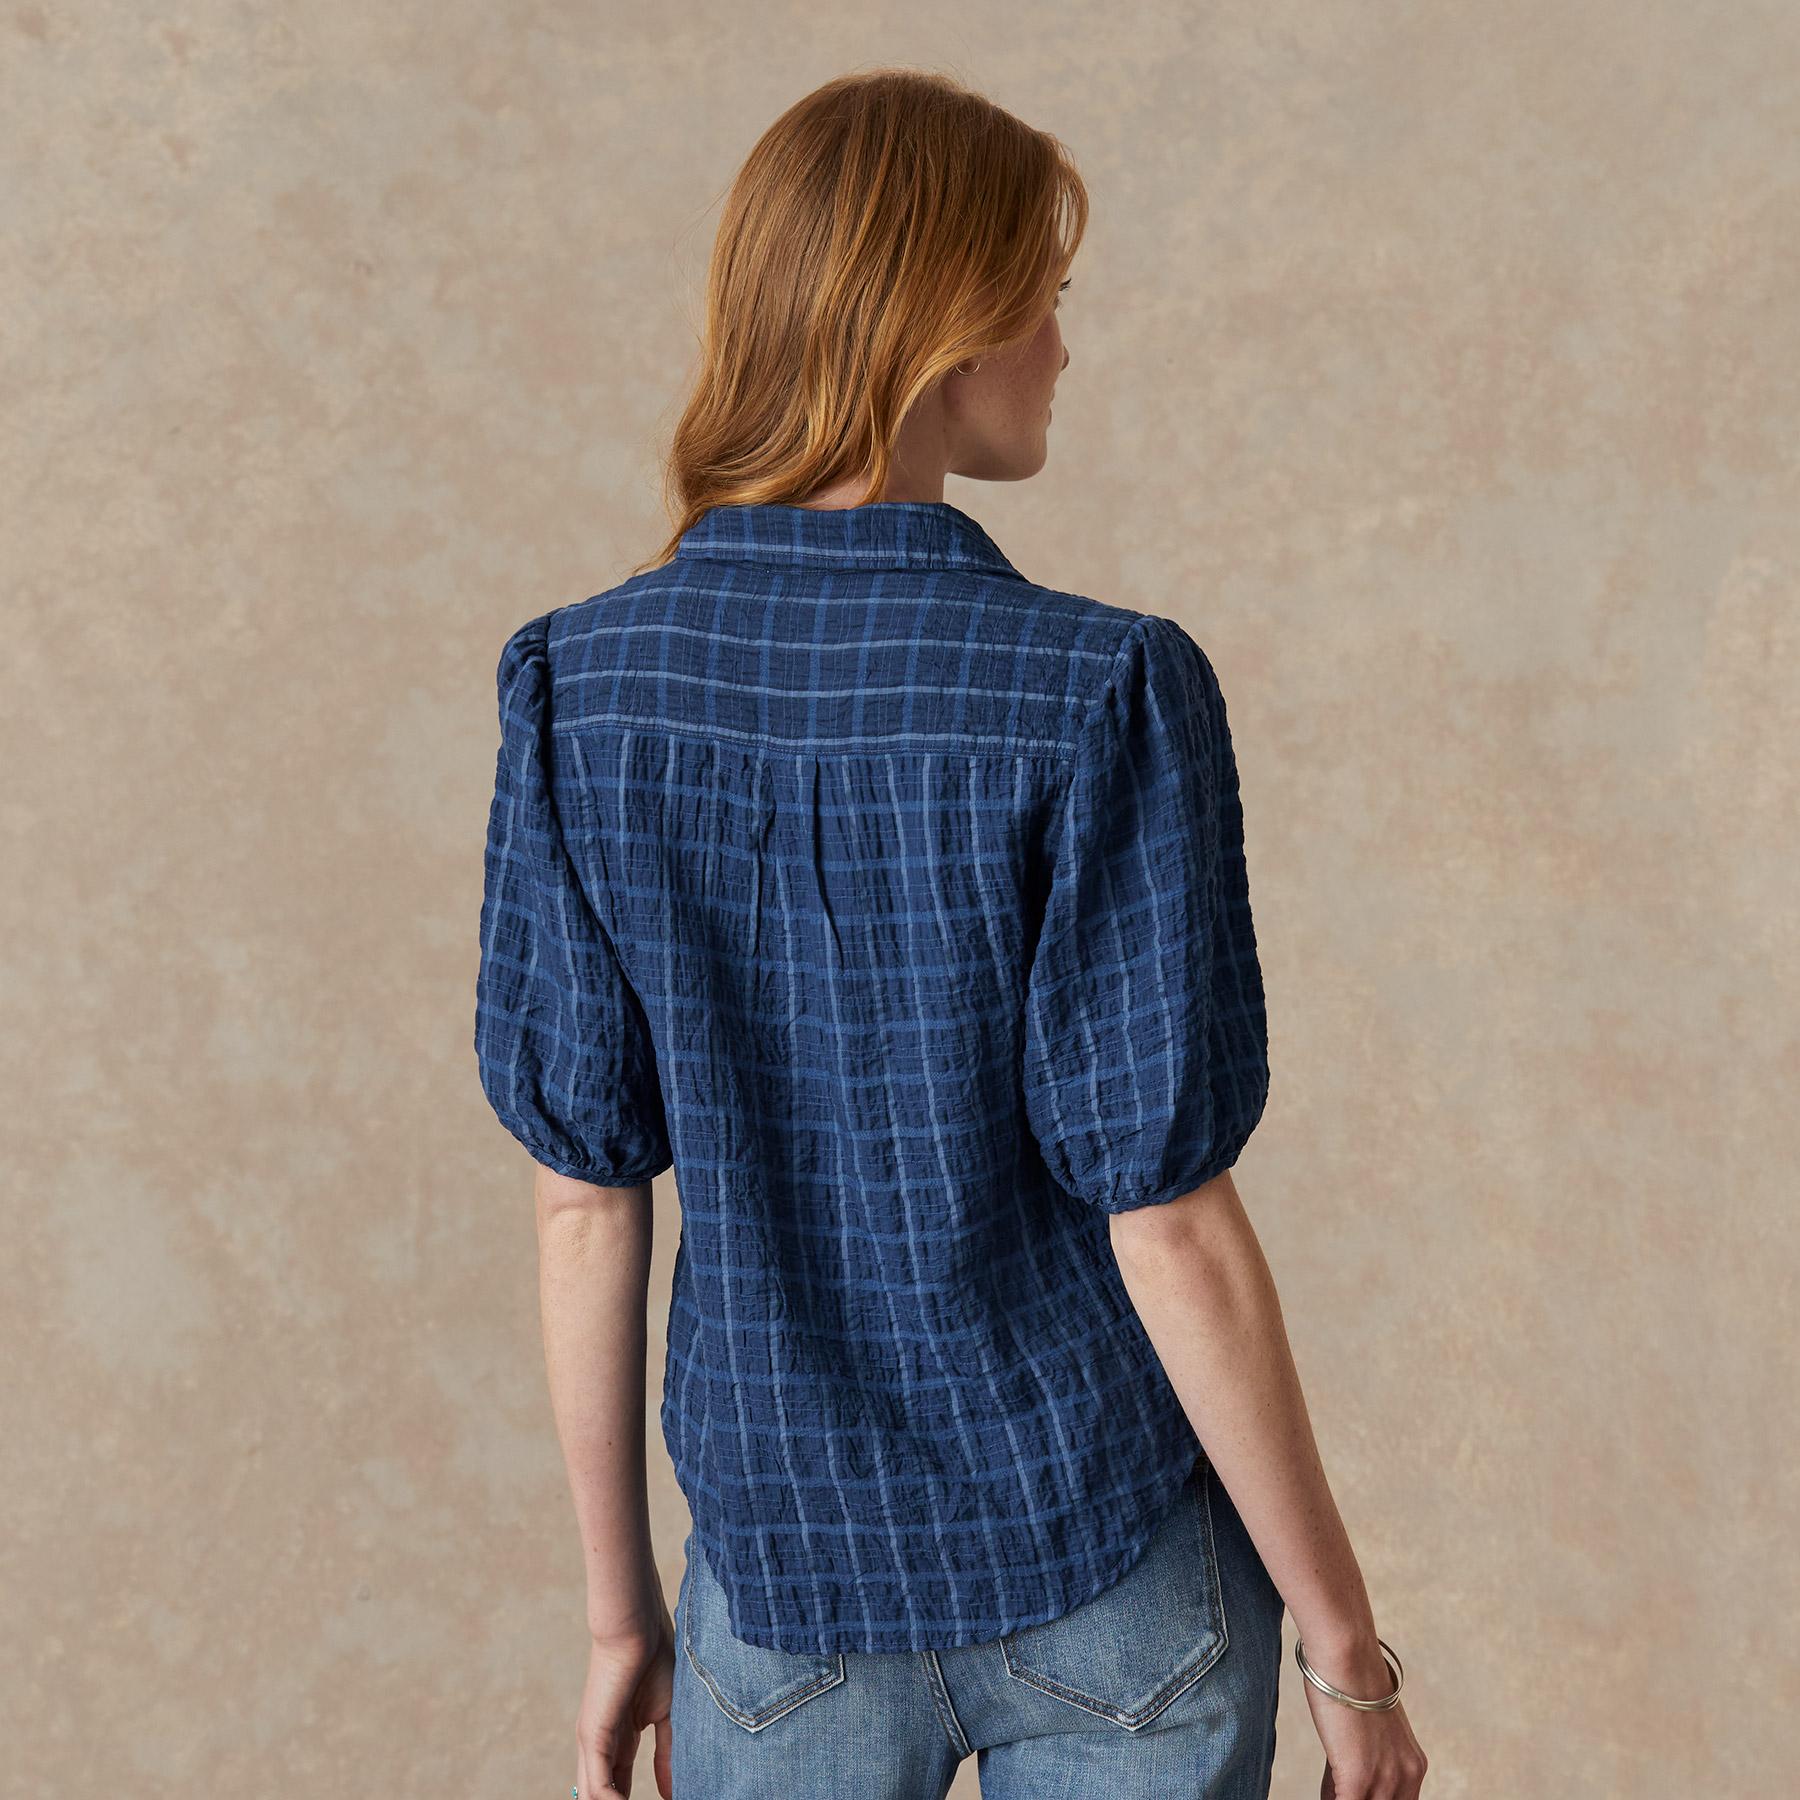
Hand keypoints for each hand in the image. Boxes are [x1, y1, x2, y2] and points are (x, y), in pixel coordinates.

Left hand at [573, 1606, 674, 1798]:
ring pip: (595, 1797)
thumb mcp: (668, 1716)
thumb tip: (673, 1793)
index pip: (618, 1791)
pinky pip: (596, 1788)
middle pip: (604, 1798)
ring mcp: (593, 1744)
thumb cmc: (655, 1658)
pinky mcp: (592, 1738)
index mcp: (617, 1741)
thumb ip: (668, 1754)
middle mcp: (599, 1748)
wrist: (638, 1625)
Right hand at [1298, 1635, 1428, 1798]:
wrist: (1348, 1654)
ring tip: (1328, 1785)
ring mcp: (1385, 1778)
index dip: (1374, 1798)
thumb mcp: (1369, 1729)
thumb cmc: (1349, 1680)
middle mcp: (1407, 1775)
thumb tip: (1339, 1791)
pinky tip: (1325, 1793)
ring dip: (1338, 1796)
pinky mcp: (1359, 1778)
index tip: (1353, 1791)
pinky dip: (1330, 1799)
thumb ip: (1363, 1763)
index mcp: (1414, 1765)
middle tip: (1337, 1789)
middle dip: (1357, 1797)